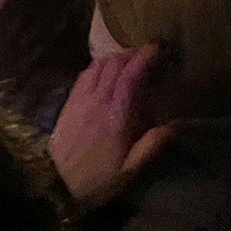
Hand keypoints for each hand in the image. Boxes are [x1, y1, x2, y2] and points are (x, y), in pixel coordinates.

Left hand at [49, 47, 170, 205]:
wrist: (55, 183)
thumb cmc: (97, 179)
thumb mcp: (129, 169)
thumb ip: (152, 144)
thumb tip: (175, 125)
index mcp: (117, 113)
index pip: (132, 73)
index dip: (146, 56)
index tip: (160, 48)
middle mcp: (99, 98)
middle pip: (116, 62)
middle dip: (134, 53)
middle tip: (149, 56)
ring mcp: (81, 97)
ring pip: (100, 63)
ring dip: (117, 57)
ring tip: (130, 62)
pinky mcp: (70, 100)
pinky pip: (86, 73)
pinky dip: (100, 65)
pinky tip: (107, 73)